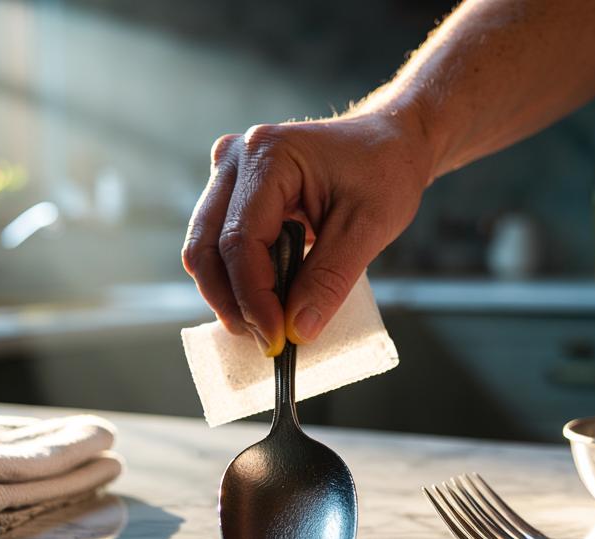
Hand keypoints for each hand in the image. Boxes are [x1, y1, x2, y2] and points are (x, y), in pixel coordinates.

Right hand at [182, 111, 431, 355]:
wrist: (389, 142)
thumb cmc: (384, 171)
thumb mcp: (368, 227)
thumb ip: (330, 279)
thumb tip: (297, 330)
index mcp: (268, 155)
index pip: (240, 240)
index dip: (254, 297)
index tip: (277, 339)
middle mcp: (235, 158)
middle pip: (206, 246)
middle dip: (231, 302)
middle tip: (266, 341)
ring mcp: (228, 173)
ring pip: (205, 249)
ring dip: (229, 295)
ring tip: (266, 327)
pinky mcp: (233, 191)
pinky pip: (219, 244)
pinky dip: (237, 280)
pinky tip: (263, 304)